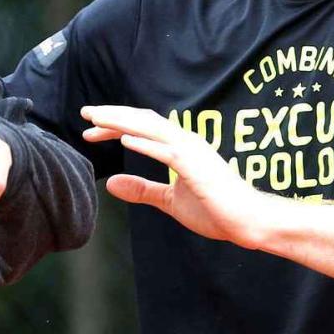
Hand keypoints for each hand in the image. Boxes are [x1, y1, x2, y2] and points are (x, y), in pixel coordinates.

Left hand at [80, 105, 262, 246]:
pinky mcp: (196, 166)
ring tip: (97, 118)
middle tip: (85, 112)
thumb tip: (112, 184)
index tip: (91, 129)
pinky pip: (166, 151)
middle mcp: (185, 142)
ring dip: (122, 121)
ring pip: (151, 128)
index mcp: (180, 147)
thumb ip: (142, 190)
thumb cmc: (216, 210)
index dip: (116, 125)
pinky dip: (146, 142)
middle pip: (143, 120)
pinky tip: (125, 138)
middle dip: (112, 115)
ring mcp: (191, 151)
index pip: (143, 127)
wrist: (248, 221)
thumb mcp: (169, 201)